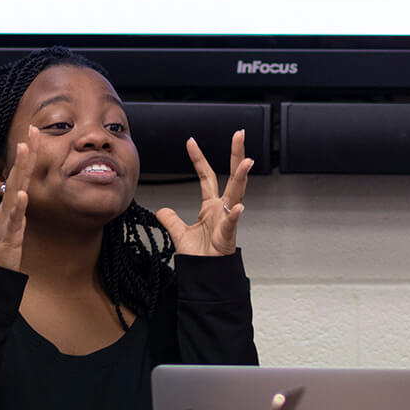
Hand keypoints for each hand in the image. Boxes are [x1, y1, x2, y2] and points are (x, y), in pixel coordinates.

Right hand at [0, 124, 36, 271]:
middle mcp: (7, 205)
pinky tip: (22, 195)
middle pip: (17, 174)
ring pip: (14, 189)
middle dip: (25, 152)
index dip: (29, 154)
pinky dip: (17, 206)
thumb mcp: (14, 221)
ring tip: (25, 150)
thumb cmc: (4, 246)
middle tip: (31, 131)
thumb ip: (17, 205)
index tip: (35, 132)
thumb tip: (20, 190)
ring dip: (19, 169)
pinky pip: (12, 218)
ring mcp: (6, 217)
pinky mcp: (7, 233)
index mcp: (11, 203)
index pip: (22, 174)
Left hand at [156, 130, 253, 255]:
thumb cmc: (200, 256)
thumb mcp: (179, 233)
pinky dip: (235, 215)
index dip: (198, 158)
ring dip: (242, 177)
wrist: (205, 274)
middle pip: (231, 176)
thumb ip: (171, 220)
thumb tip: (162, 210)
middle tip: (240, 135)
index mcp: (211, 206)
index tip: (190, 142)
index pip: (206, 175)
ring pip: (237, 194)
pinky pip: (232, 223)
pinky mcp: (227, 235)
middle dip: (236, 154)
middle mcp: (222, 208)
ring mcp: (227, 219)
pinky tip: (238, 207)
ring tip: (246, 161)